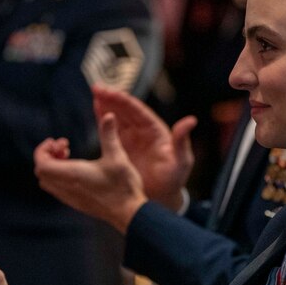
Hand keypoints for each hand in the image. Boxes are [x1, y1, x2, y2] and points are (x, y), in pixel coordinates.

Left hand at [34, 112, 149, 232]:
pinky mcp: (77, 203)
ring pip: (48, 181)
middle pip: (41, 172)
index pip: (41, 164)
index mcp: (72, 174)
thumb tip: (109, 115)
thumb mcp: (118, 157)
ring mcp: (70, 198)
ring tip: (70, 157)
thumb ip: (109, 135)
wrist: (129, 213)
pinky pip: (57, 189)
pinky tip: (79, 171)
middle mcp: (67, 187)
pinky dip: (60, 177)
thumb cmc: (123, 186)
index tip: (60, 141)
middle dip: (48, 156)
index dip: (43, 150)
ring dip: (54, 167)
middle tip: (66, 147)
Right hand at [92, 86, 194, 209]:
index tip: (112, 92)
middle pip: (125, 110)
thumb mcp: (181, 161)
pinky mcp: (122, 146)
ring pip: (117, 116)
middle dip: (112, 98)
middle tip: (97, 88)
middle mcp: (143, 130)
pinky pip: (111, 128)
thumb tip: (191, 120)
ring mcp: (131, 137)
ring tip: (94, 92)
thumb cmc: (174, 179)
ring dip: (106, 103)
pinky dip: (103, 117)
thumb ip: (182, 141)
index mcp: (155, 130)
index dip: (125, 101)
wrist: (162, 196)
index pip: (138, 111)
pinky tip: (95, 106)